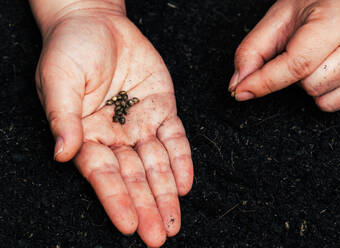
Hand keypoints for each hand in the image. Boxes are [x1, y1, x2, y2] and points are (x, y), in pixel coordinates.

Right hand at [35, 4, 192, 246]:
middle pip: (134, 177)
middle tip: (159, 236)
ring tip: (174, 219)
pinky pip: (175, 138)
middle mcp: (115, 136)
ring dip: (167, 191)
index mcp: (86, 135)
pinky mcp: (162, 109)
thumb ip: (63, 117)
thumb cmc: (70, 49)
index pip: (103, 175)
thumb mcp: (58, 79)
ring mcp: (140, 124)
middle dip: (147, 206)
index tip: (129, 224)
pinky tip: (186, 183)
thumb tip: (62, 153)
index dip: (116, 199)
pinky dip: (182, 159)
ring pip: (157, 164)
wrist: (96, 22)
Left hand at [229, 0, 339, 111]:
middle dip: (295, 76)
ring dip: (313, 86)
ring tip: (320, 59)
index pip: (296, 64)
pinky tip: (334, 69)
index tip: (241, 91)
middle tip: (303, 52)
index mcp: (336, 20)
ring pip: (326, 100)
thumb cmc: (321, 4)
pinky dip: (331, 92)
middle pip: (310, 86)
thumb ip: (254, 49)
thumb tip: (238, 83)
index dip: (263, 82)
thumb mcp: (282, 17)